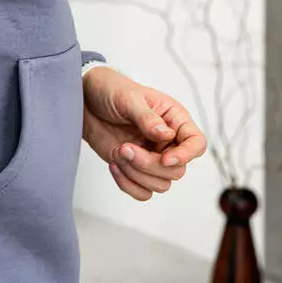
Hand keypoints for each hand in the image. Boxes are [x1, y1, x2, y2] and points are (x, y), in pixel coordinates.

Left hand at [81, 65, 206, 198]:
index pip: (197, 143)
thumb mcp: (129, 98)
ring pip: (161, 184)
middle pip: (177, 170)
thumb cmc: (111, 90)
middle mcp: (167, 141)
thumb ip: (148, 118)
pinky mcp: (135, 169)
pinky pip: (143, 192)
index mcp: (173, 119)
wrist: (84, 101)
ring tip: (118, 152)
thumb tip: (167, 135)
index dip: (186, 155)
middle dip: (149, 165)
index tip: (164, 158)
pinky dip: (128, 184)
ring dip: (136, 174)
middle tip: (125, 148)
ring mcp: (152, 157)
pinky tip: (114, 164)